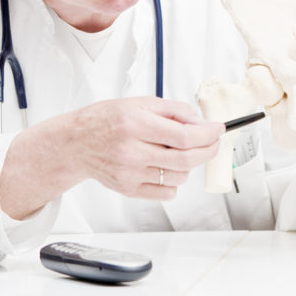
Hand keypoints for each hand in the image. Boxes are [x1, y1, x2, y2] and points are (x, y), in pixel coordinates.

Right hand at [70, 97, 223, 199]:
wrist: (76, 143)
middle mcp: (132, 151)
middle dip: (208, 150)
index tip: (218, 129)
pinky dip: (174, 181)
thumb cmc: (107, 120)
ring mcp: (130, 173)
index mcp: (136, 124)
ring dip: (189, 164)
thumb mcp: (140, 103)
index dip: (208, 134)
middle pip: (185, 159)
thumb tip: (201, 122)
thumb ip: (174, 110)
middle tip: (214, 142)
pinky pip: (165, 193)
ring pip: (178, 176)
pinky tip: (166, 167)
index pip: (183, 136)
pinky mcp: (128, 189)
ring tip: (179, 151)